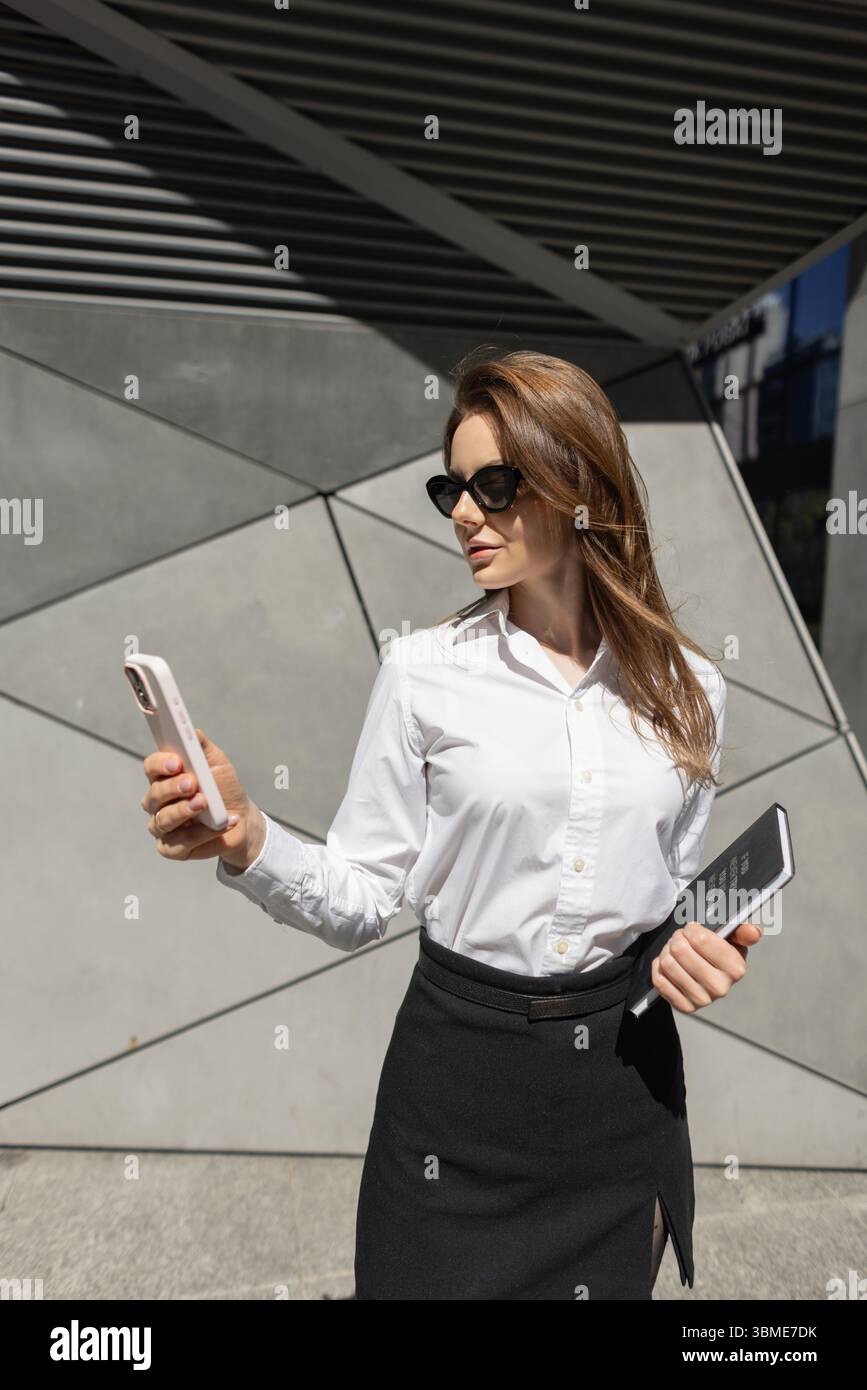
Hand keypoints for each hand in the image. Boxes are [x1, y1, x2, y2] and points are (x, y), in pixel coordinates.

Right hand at [140, 728, 266, 868]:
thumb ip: (201, 746)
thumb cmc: (223, 788)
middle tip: (193, 783)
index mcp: (164, 777)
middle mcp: (158, 802)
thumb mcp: (217, 763)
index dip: (161, 764)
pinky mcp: (172, 848)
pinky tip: (221, 825)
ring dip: (183, 811)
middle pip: (153, 795)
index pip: (151, 767)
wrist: (242, 819)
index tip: (178, 762)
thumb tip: (190, 731)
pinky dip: (202, 835)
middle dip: (172, 788)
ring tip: (204, 804)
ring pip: (162, 820)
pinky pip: (179, 844)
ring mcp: (162, 827)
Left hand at [651, 920, 762, 1013]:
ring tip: (674, 950)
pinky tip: (669, 965)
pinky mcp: (684, 1007)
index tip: (692, 929)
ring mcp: (702, 1000)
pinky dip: (658, 967)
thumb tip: (753, 932)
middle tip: (680, 938)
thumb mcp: (733, 939)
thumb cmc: (719, 953)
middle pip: (680, 950)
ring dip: (666, 951)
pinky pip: (659, 981)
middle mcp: (720, 988)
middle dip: (677, 939)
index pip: (700, 939)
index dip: (691, 929)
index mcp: (736, 968)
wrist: (707, 976)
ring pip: (667, 963)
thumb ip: (743, 931)